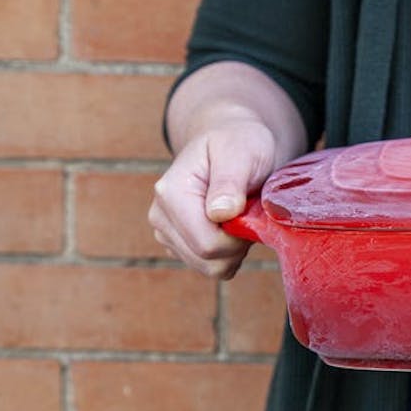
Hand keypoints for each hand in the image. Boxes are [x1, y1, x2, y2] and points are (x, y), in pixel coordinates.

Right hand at [149, 62, 309, 278]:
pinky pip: (211, 266)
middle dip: (238, 245)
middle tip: (248, 212)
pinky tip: (232, 226)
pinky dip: (229, 252)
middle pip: (208, 261)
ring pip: (210, 268)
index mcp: (171, 193)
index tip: (250, 212)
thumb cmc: (239, 142)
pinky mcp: (178, 243)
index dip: (239, 238)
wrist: (230, 141)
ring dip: (235, 249)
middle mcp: (160, 215)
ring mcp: (166, 232)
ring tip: (240, 216)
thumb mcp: (241, 151)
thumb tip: (219, 213)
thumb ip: (230, 181)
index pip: (207, 245)